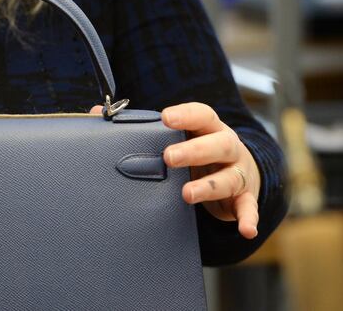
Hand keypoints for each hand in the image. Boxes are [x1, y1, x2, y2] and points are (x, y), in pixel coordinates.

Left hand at [90, 101, 260, 238]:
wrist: (237, 170)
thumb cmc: (195, 149)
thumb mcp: (173, 136)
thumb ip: (137, 126)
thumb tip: (94, 112)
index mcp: (207, 126)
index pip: (201, 114)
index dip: (184, 114)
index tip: (165, 117)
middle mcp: (226, 145)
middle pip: (216, 143)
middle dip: (193, 150)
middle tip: (168, 157)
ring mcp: (237, 171)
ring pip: (228, 176)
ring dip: (209, 186)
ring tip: (186, 194)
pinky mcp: (244, 196)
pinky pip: (248, 207)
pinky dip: (248, 218)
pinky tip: (245, 229)